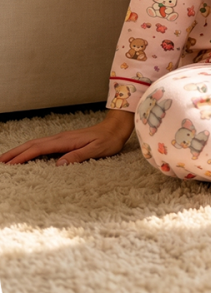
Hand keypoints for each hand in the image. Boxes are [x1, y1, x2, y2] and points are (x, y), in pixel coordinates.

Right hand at [0, 109, 135, 165]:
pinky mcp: (65, 140)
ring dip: (20, 150)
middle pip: (33, 144)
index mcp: (66, 140)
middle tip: (0, 162)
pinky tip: (27, 154)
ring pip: (36, 144)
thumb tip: (59, 164)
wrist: (116, 128)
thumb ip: (78, 156)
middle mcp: (61, 138)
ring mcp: (62, 138)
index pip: (39, 149)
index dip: (23, 156)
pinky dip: (31, 149)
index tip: (10, 165)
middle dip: (15, 153)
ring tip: (7, 159)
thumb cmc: (108, 140)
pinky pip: (43, 145)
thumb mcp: (97, 150)